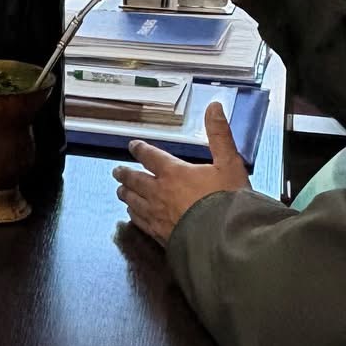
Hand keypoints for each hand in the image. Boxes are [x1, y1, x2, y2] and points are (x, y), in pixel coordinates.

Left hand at [112, 104, 249, 243]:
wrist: (225, 239)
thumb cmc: (229, 201)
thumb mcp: (229, 163)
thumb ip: (220, 134)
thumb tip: (214, 106)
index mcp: (174, 172)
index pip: (150, 156)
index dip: (140, 149)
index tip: (133, 146)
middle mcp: (159, 192)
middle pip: (135, 180)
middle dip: (124, 174)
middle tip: (116, 171)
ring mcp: (156, 215)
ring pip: (133, 201)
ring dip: (126, 194)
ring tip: (120, 191)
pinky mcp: (159, 234)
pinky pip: (140, 222)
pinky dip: (133, 215)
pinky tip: (132, 215)